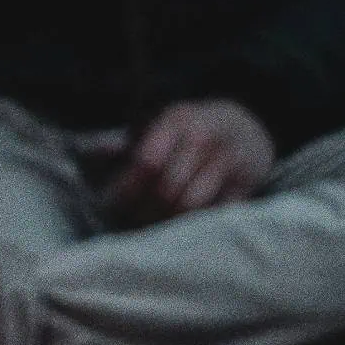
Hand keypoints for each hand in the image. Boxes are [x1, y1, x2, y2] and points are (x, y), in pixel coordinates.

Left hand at [103, 99, 272, 223]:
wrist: (246, 129)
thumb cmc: (189, 134)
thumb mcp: (161, 126)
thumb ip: (126, 142)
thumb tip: (97, 150)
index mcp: (177, 119)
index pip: (147, 162)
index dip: (127, 190)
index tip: (114, 206)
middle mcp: (204, 136)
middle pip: (166, 190)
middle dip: (145, 211)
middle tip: (135, 220)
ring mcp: (228, 160)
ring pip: (189, 206)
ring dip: (168, 222)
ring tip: (157, 222)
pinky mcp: (246, 183)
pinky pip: (213, 215)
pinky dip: (195, 225)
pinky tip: (183, 225)